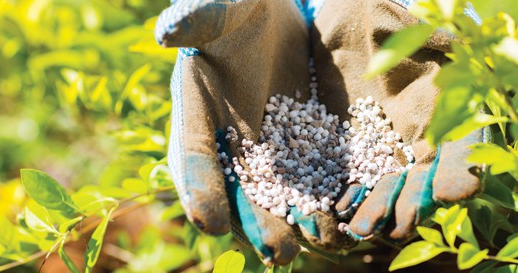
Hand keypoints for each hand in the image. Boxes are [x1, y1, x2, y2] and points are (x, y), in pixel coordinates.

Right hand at [155, 0, 352, 264]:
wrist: (274, 16)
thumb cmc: (238, 10)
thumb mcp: (221, 10)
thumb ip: (200, 19)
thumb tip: (168, 30)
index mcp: (199, 112)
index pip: (194, 154)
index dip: (200, 187)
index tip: (209, 220)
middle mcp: (231, 140)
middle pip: (241, 189)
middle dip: (258, 222)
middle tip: (278, 251)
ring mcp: (268, 147)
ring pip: (280, 192)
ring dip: (298, 220)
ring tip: (322, 242)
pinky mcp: (303, 142)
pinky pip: (313, 174)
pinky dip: (328, 196)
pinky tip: (349, 217)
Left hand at [309, 0, 484, 240]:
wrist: (339, 29)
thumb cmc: (378, 21)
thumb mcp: (403, 28)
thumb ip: (427, 45)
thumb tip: (455, 54)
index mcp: (444, 105)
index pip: (464, 145)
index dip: (462, 170)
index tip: (455, 192)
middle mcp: (419, 134)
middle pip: (423, 177)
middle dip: (413, 203)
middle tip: (399, 225)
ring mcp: (385, 146)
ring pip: (389, 186)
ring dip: (379, 209)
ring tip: (364, 228)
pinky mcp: (353, 151)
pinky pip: (353, 179)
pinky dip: (348, 196)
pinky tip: (339, 209)